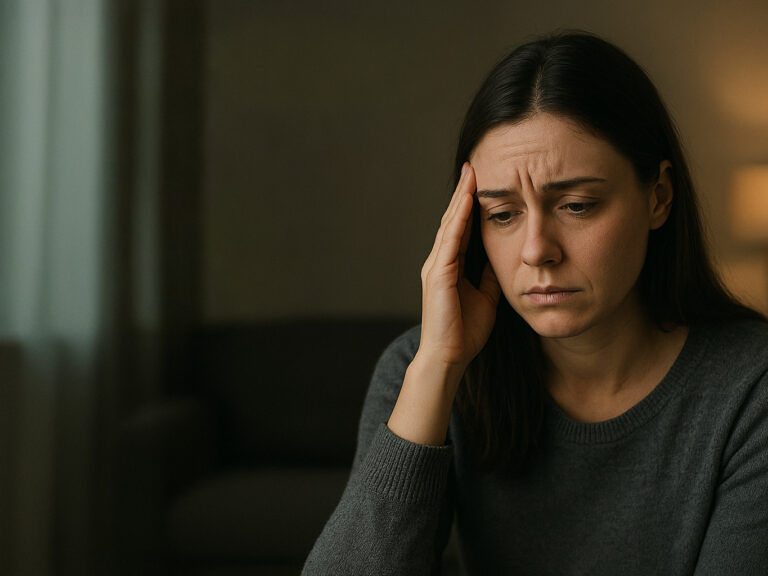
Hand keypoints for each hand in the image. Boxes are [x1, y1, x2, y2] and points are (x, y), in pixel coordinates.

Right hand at [416, 162, 501, 377]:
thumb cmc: (464, 332)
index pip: (461, 229)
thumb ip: (488, 277)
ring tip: (471, 173)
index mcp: (449, 267)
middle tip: (473, 165)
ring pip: (449, 224)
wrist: (449, 357)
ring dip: (460, 197)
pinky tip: (467, 200)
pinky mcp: (438, 274)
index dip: (469, 205)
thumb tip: (500, 259)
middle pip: (452, 220)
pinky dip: (458, 218)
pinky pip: (450, 240)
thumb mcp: (485, 297)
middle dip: (463, 192)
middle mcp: (439, 262)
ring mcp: (436, 266)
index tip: (480, 183)